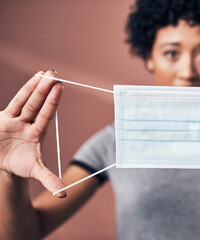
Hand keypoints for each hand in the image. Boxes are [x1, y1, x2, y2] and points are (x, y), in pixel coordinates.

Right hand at [0, 70, 65, 196]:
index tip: (60, 87)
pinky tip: (28, 80)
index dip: (52, 101)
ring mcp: (14, 119)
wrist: (4, 164)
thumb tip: (64, 193)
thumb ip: (49, 180)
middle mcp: (27, 123)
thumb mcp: (35, 172)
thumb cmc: (22, 165)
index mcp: (37, 133)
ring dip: (32, 87)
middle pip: (36, 103)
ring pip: (23, 100)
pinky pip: (9, 104)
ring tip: (43, 72)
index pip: (46, 113)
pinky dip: (16, 95)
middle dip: (44, 89)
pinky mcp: (2, 119)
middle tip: (53, 73)